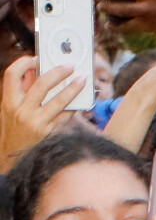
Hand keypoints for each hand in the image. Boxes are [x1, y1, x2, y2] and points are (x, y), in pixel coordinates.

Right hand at [0, 56, 85, 172]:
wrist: (12, 160)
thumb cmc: (14, 131)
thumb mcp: (12, 110)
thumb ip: (23, 90)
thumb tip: (36, 71)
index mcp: (9, 102)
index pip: (12, 74)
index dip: (24, 62)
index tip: (37, 58)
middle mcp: (22, 111)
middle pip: (42, 84)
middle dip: (59, 72)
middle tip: (70, 66)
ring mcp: (37, 123)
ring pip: (60, 100)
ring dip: (74, 88)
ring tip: (83, 80)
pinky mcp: (50, 132)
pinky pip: (66, 115)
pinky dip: (74, 107)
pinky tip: (82, 101)